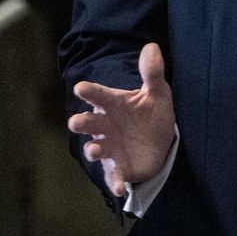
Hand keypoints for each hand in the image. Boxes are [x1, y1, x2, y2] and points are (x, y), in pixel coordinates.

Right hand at [68, 42, 175, 197]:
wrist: (160, 143)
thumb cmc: (152, 113)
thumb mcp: (158, 93)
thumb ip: (152, 72)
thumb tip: (152, 47)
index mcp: (113, 104)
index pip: (98, 95)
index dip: (89, 92)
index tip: (81, 87)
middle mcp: (106, 125)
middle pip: (88, 123)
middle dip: (81, 122)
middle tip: (76, 122)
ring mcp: (109, 147)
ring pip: (95, 149)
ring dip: (93, 150)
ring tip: (95, 151)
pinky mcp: (118, 167)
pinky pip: (114, 176)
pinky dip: (115, 182)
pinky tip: (120, 188)